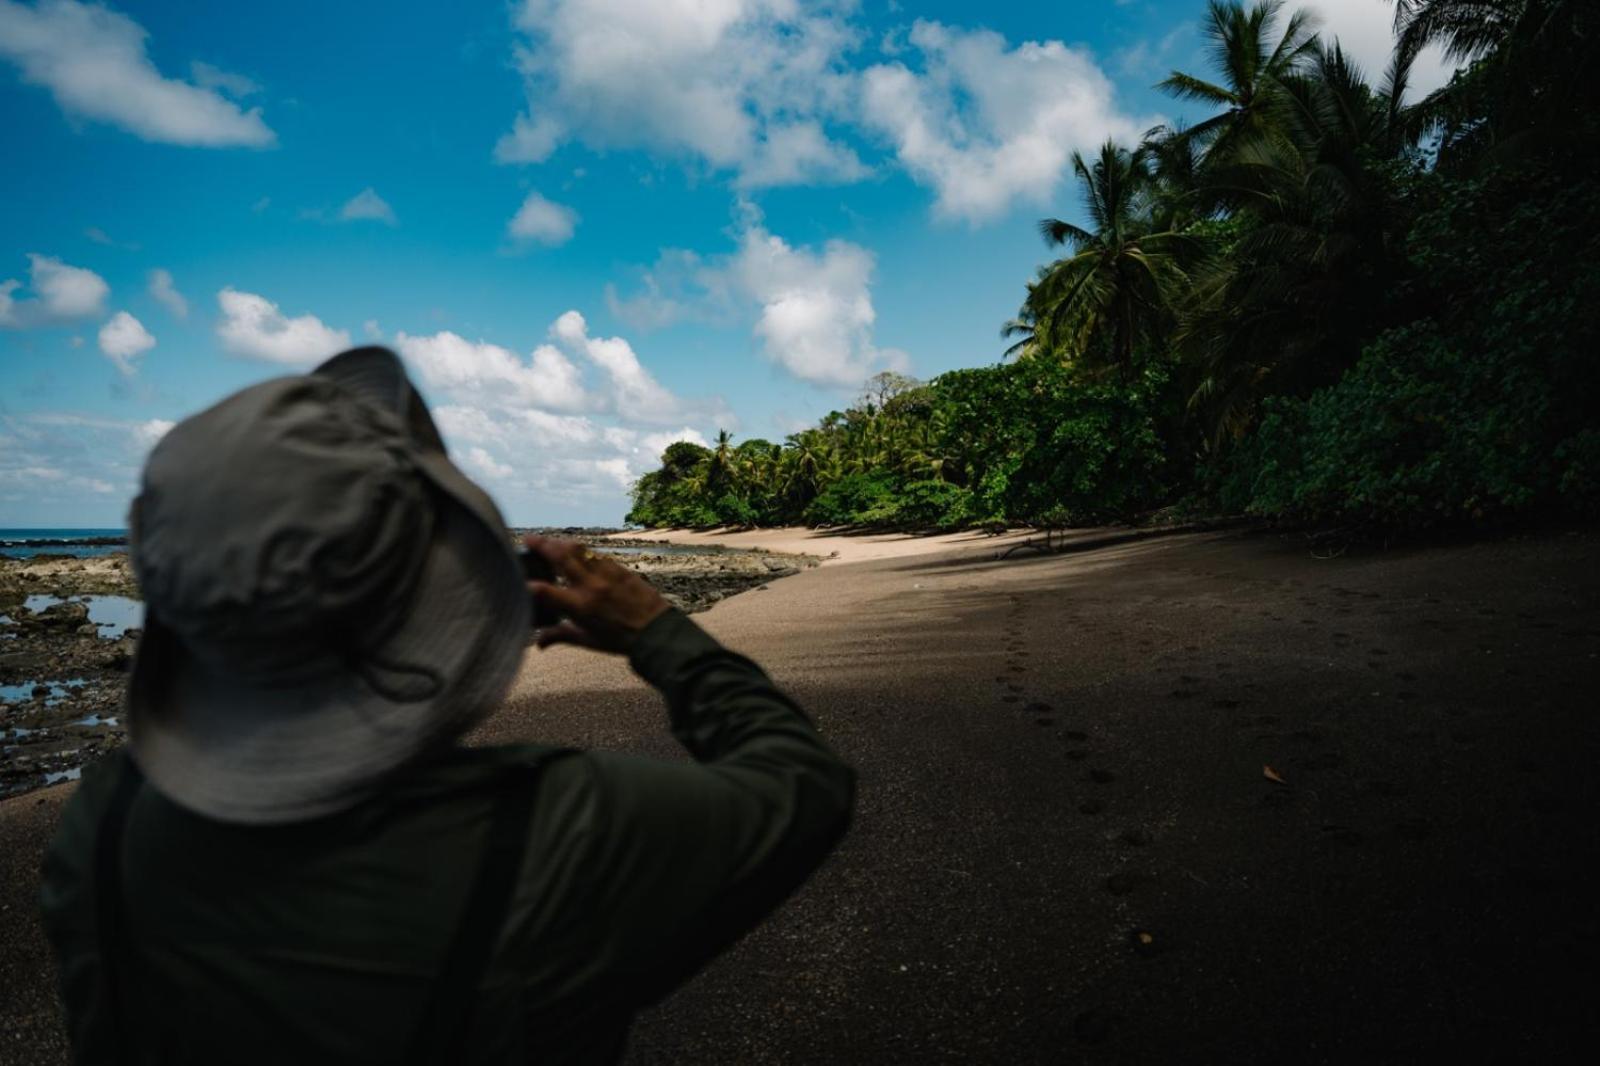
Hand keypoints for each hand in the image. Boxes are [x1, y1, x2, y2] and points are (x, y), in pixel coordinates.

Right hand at [522, 534, 670, 654]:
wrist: (657, 632)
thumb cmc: (620, 640)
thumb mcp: (588, 641)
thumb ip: (560, 636)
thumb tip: (538, 643)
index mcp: (580, 607)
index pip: (545, 591)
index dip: (527, 584)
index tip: (518, 579)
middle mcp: (590, 586)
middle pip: (560, 557)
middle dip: (541, 545)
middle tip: (529, 539)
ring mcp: (606, 574)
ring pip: (578, 549)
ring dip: (560, 542)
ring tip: (549, 541)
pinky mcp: (619, 569)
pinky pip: (595, 554)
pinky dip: (581, 550)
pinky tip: (575, 550)